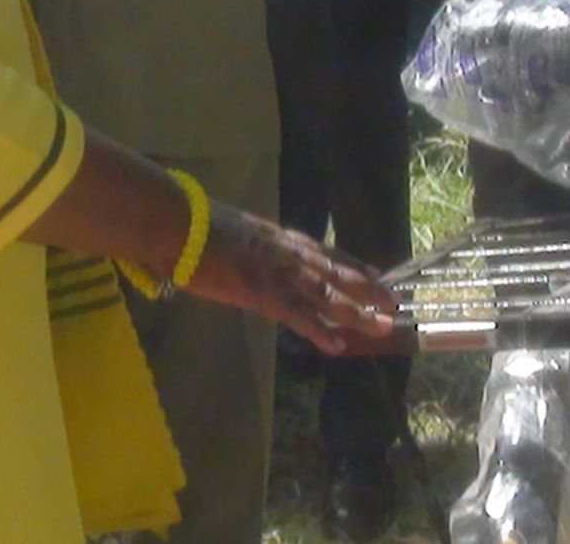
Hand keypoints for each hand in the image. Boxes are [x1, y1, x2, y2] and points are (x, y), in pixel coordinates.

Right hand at [182, 206, 398, 355]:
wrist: (177, 224)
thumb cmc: (193, 224)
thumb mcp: (232, 228)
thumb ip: (250, 243)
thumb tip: (250, 253)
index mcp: (277, 236)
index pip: (323, 251)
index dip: (351, 263)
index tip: (375, 272)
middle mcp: (286, 252)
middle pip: (336, 272)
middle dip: (366, 289)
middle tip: (393, 303)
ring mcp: (276, 272)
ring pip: (326, 294)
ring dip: (356, 311)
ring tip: (382, 326)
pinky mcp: (260, 293)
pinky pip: (296, 315)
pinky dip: (318, 330)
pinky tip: (337, 345)